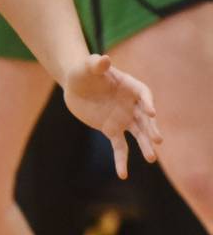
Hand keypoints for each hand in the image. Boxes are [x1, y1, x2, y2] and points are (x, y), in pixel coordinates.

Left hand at [63, 54, 161, 178]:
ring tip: (151, 158)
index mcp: (130, 86)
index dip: (147, 103)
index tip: (151, 112)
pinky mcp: (112, 130)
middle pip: (144, 118)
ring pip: (137, 134)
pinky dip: (121, 160)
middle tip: (158, 140)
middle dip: (151, 128)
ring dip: (145, 145)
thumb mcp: (88, 66)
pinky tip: (122, 174)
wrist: (76, 85)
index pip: (144, 95)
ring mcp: (123, 118)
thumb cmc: (84, 72)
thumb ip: (96, 64)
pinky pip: (119, 147)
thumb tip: (103, 59)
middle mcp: (131, 104)